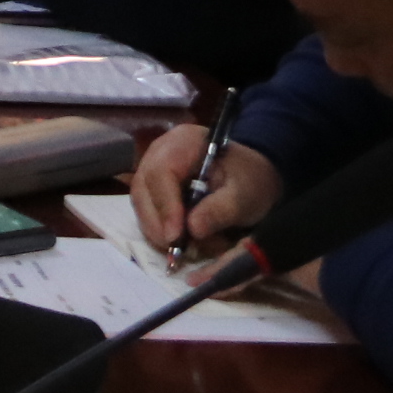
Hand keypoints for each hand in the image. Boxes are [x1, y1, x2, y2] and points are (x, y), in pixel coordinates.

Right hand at [131, 128, 282, 261]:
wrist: (251, 177)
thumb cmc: (249, 180)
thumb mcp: (244, 195)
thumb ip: (220, 210)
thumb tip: (193, 230)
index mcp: (183, 142)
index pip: (162, 172)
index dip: (165, 205)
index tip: (175, 236)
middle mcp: (160, 152)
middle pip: (143, 187)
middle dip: (156, 222)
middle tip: (175, 251)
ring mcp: (153, 168)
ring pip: (141, 201)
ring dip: (156, 229)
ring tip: (180, 250)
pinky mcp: (154, 187)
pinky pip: (147, 209)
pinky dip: (159, 229)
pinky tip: (178, 242)